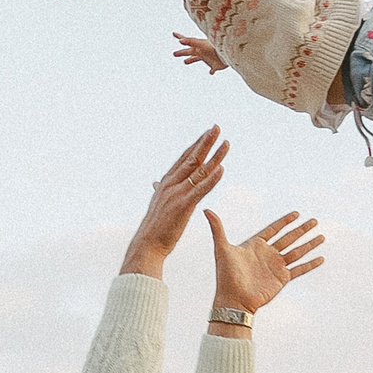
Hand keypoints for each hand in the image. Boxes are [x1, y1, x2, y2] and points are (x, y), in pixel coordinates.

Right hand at [121, 129, 226, 278]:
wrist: (146, 244)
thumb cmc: (154, 227)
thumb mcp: (158, 204)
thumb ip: (160, 191)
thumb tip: (156, 182)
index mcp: (166, 183)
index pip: (183, 159)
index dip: (195, 145)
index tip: (206, 133)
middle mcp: (171, 184)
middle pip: (192, 158)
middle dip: (205, 142)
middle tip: (216, 127)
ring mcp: (177, 194)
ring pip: (199, 170)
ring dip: (214, 156)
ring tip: (226, 143)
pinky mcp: (184, 206)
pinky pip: (201, 190)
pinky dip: (212, 179)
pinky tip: (222, 170)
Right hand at [172, 33, 227, 71]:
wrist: (229, 54)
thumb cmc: (215, 47)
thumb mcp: (201, 44)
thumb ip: (191, 41)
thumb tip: (180, 41)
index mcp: (198, 47)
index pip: (187, 41)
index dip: (180, 37)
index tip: (174, 33)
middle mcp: (203, 52)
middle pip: (190, 52)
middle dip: (182, 52)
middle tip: (174, 54)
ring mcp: (209, 58)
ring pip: (198, 59)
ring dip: (191, 59)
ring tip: (185, 62)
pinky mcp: (216, 65)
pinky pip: (212, 69)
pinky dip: (211, 71)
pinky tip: (211, 73)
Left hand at [206, 209, 324, 319]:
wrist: (233, 300)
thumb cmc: (225, 276)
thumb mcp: (222, 249)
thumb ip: (217, 229)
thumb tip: (206, 209)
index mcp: (255, 245)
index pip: (274, 229)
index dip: (285, 221)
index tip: (296, 213)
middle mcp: (267, 254)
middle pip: (289, 238)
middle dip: (302, 229)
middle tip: (314, 220)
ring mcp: (276, 266)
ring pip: (297, 251)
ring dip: (309, 244)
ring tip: (321, 236)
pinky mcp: (282, 278)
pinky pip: (299, 269)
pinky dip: (310, 264)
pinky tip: (321, 258)